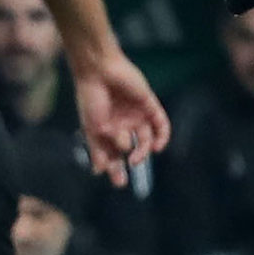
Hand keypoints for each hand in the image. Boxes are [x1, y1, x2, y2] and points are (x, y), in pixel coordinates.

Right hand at [73, 52, 169, 186]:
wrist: (100, 72)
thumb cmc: (91, 100)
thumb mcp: (92, 129)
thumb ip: (99, 150)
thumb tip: (99, 171)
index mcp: (107, 130)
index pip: (114, 153)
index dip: (115, 168)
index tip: (118, 182)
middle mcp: (123, 124)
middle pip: (131, 149)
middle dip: (129, 163)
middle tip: (124, 178)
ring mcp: (137, 115)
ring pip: (146, 140)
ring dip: (142, 151)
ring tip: (135, 158)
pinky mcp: (149, 105)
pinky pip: (161, 124)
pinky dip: (162, 137)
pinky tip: (157, 147)